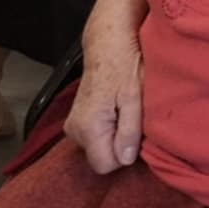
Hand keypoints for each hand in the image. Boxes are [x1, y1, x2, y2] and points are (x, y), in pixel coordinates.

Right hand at [67, 30, 143, 172]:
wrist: (108, 42)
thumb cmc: (124, 64)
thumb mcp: (135, 97)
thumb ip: (130, 131)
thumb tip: (125, 160)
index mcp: (88, 127)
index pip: (106, 165)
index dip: (125, 152)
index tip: (136, 130)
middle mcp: (74, 130)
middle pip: (102, 157)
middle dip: (121, 142)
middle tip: (132, 115)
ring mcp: (73, 125)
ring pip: (100, 146)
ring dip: (116, 133)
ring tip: (125, 108)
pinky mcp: (77, 119)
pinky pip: (96, 135)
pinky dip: (110, 126)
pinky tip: (117, 107)